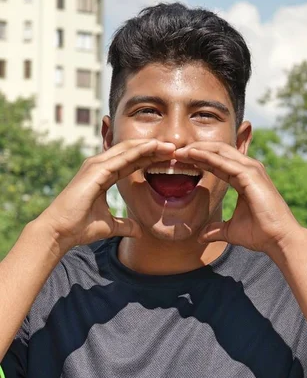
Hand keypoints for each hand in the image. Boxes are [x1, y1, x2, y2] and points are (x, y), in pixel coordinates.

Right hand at [36, 139, 175, 251]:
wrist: (60, 231)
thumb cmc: (79, 228)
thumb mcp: (109, 226)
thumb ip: (124, 225)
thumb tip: (139, 231)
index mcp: (103, 176)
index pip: (131, 163)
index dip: (150, 159)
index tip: (169, 160)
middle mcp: (99, 166)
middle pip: (132, 152)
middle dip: (153, 150)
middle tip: (174, 148)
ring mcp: (96, 166)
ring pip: (128, 150)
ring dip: (149, 147)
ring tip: (169, 146)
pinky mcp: (95, 170)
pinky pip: (121, 157)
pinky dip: (138, 151)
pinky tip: (153, 148)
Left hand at [175, 142, 304, 254]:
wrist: (278, 240)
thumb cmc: (260, 234)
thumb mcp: (231, 231)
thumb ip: (216, 230)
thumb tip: (201, 236)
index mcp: (244, 178)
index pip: (217, 163)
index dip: (198, 160)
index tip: (180, 161)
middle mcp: (249, 169)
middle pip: (218, 152)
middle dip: (196, 150)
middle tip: (175, 152)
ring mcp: (251, 170)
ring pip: (220, 152)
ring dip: (198, 149)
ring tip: (179, 150)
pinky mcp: (251, 175)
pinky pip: (224, 162)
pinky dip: (207, 157)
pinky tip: (192, 155)